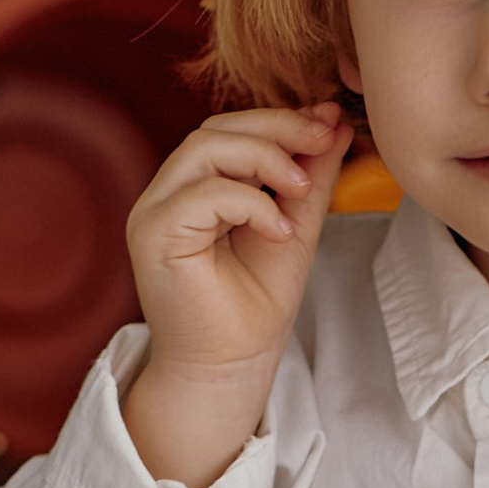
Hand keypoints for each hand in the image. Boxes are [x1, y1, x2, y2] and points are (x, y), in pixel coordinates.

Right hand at [122, 102, 350, 485]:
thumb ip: (309, 178)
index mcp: (195, 188)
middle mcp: (167, 195)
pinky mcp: (153, 235)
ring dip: (263, 159)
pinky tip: (279, 230)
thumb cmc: (255, 306)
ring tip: (301, 191)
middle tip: (323, 139)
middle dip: (275, 128)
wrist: (231, 367)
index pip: (229, 130)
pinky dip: (250, 203)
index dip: (280, 120)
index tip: (329, 123)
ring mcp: (154, 212)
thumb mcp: (294, 226)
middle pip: (214, 130)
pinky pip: (202, 194)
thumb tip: (335, 123)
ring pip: (203, 149)